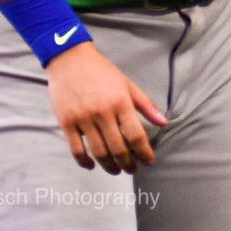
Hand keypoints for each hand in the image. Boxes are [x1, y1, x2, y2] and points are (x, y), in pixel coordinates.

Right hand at [45, 43, 166, 173]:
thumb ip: (146, 105)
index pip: (136, 135)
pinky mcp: (66, 122)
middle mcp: (102, 112)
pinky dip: (84, 162)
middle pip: (118, 148)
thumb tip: (164, 123)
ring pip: (98, 152)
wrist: (71, 60)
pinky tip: (92, 165)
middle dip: (128, 163)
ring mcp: (83, 119)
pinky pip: (76, 149)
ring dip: (109, 166)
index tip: (149, 161)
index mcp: (121, 102)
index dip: (144, 152)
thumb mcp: (128, 84)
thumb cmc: (102, 72)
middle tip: (133, 169)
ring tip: (116, 170)